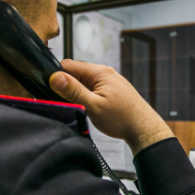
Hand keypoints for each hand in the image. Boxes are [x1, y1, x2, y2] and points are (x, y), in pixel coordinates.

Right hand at [49, 60, 173, 154]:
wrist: (144, 128)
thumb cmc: (122, 119)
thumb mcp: (93, 106)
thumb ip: (74, 91)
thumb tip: (55, 77)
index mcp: (100, 72)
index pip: (69, 65)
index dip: (57, 75)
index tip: (50, 88)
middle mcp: (105, 72)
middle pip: (76, 73)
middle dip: (67, 85)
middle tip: (64, 101)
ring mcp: (110, 81)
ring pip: (84, 82)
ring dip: (77, 92)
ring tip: (79, 106)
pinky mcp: (112, 90)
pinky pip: (93, 88)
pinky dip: (87, 96)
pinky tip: (88, 108)